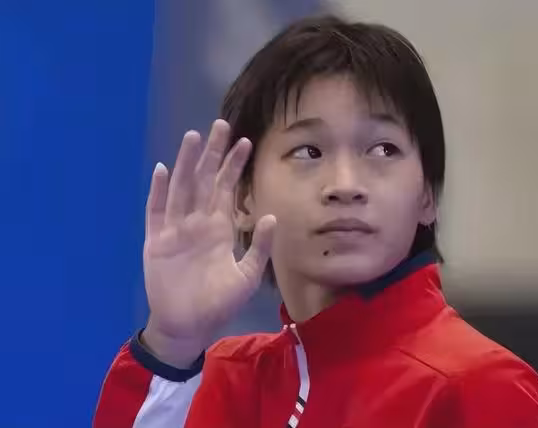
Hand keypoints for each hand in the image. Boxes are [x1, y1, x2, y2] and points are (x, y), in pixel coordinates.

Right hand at [141, 120, 275, 367]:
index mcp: (219, 228)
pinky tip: (164, 170)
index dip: (234, 166)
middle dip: (212, 153)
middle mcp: (198, 222)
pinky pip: (157, 212)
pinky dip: (159, 192)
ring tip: (194, 137)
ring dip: (187, 163)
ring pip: (182, 188)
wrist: (188, 325)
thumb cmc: (218, 302)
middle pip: (205, 180)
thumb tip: (272, 216)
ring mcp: (175, 229)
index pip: (227, 189)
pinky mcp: (156, 241)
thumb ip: (259, 246)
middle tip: (220, 125)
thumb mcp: (247, 275)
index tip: (245, 141)